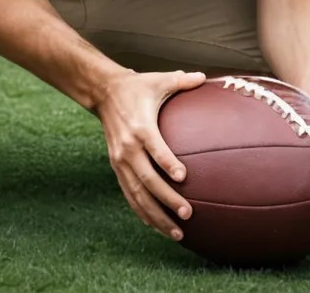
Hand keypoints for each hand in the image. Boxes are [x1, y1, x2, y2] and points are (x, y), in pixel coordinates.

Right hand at [95, 69, 206, 239]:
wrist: (103, 92)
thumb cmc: (138, 86)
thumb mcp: (159, 80)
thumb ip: (183, 81)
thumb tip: (205, 77)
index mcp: (141, 127)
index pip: (155, 149)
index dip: (168, 164)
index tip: (183, 178)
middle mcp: (128, 147)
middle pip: (147, 179)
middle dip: (166, 199)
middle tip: (188, 213)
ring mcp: (120, 160)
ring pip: (137, 194)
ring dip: (156, 215)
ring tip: (177, 232)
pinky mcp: (116, 166)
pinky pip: (129, 194)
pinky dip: (142, 212)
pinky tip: (156, 226)